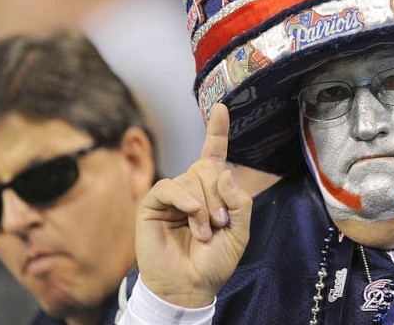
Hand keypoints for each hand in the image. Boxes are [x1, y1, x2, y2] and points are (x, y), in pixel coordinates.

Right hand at [134, 103, 251, 306]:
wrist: (190, 286)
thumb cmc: (214, 261)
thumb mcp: (240, 232)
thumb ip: (239, 201)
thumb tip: (223, 173)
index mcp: (212, 189)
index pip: (214, 153)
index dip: (217, 130)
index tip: (220, 107)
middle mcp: (191, 186)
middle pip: (209, 168)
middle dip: (219, 197)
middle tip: (219, 224)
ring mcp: (172, 194)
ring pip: (192, 179)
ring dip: (204, 208)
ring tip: (203, 232)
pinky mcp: (153, 204)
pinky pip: (170, 187)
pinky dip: (184, 199)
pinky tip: (190, 214)